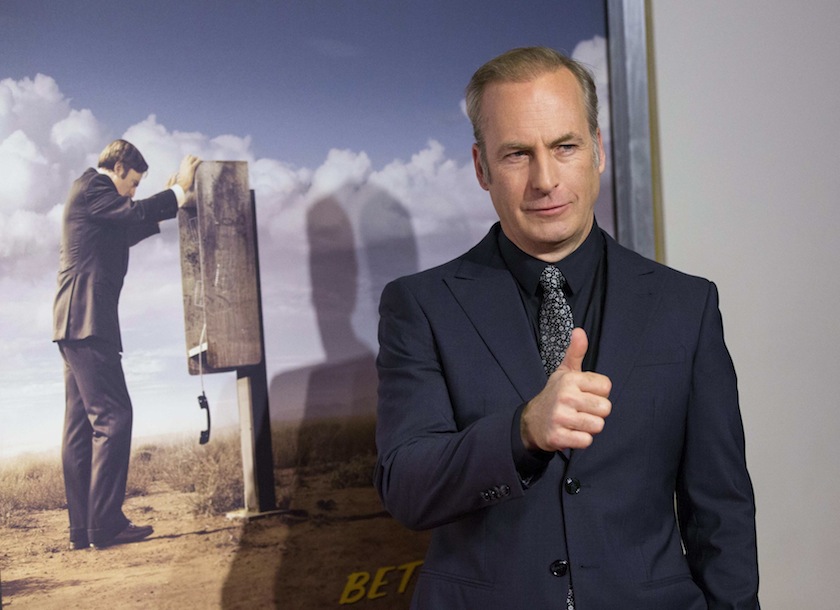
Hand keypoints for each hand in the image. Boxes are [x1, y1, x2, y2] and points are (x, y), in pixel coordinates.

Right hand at [174, 155, 200, 192]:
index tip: (194, 160)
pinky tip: (202, 160)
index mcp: (182, 165)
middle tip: (198, 159)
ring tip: (200, 160)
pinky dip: (199, 160)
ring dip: (197, 158)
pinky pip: (196, 161)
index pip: (186, 158)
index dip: (190, 158)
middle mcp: (184, 163)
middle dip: (194, 157)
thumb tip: (186, 172)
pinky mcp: (191, 167)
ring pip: (193, 157)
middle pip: (189, 156)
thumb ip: (184, 171)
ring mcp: (187, 165)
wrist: (182, 182)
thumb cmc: (182, 180)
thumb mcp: (182, 174)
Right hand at [520, 328, 611, 451]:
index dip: (598, 393)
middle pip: (605, 408)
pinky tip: (570, 432)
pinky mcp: (558, 436)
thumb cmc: (555, 395)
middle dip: (595, 412)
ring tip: (575, 421)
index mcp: (570, 379)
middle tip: (580, 410)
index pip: (606, 387)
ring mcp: (561, 417)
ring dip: (589, 427)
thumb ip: (575, 352)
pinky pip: (586, 441)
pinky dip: (581, 440)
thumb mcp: (564, 372)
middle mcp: (565, 396)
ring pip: (598, 425)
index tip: (584, 394)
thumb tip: (579, 331)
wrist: (532, 422)